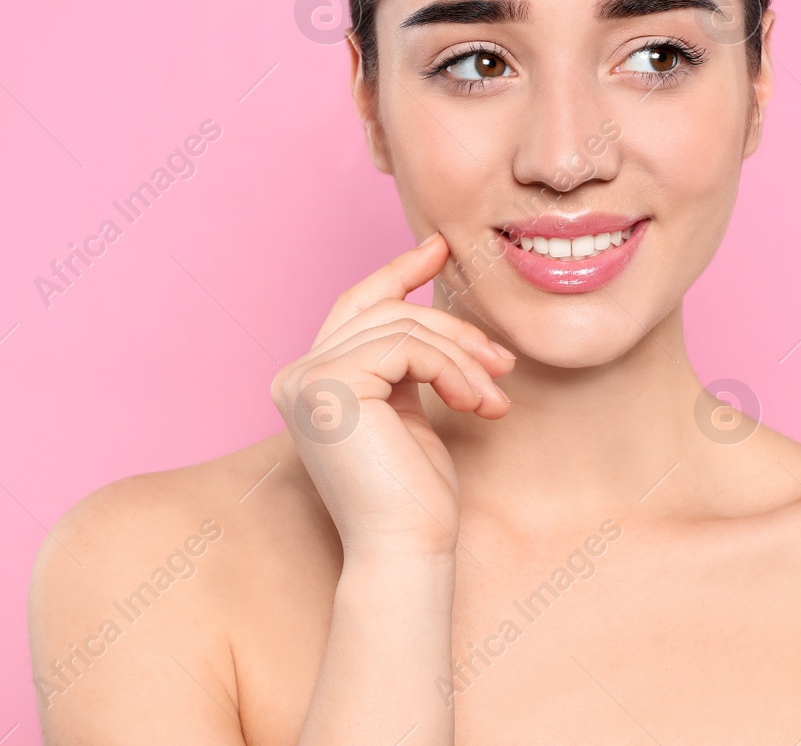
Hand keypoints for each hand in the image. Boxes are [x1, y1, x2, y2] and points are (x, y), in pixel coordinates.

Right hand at [270, 231, 513, 562]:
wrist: (406, 551)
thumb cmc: (413, 496)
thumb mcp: (408, 412)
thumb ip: (403, 364)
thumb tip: (425, 308)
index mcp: (310, 382)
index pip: (355, 307)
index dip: (396, 273)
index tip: (439, 250)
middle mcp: (296, 376)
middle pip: (384, 312)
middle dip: (452, 328)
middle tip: (503, 359)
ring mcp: (307, 379)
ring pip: (403, 328)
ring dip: (463, 358)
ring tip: (495, 398)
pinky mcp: (331, 386)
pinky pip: (409, 347)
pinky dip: (453, 370)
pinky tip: (477, 404)